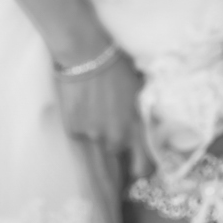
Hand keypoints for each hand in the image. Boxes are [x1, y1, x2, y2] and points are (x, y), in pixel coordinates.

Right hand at [54, 48, 154, 181]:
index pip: (143, 168)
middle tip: (115, 122)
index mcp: (135, 129)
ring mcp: (92, 135)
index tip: (141, 163)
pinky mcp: (73, 129)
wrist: (86, 53)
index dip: (143, 169)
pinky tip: (83, 104)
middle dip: (119, 143)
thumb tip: (150, 126)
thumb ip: (143, 115)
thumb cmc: (117, 66)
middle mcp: (115, 138)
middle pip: (118, 154)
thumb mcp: (140, 90)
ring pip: (98, 146)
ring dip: (100, 134)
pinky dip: (83, 124)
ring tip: (98, 109)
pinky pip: (80, 134)